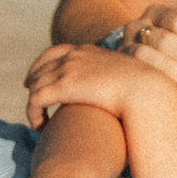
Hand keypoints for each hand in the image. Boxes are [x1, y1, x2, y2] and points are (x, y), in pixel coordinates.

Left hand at [23, 43, 169, 128]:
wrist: (146, 91)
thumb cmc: (143, 91)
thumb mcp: (127, 78)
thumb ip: (116, 79)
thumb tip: (120, 90)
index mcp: (89, 51)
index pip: (57, 51)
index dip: (43, 64)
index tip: (37, 77)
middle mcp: (75, 56)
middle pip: (41, 66)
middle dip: (33, 80)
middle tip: (31, 96)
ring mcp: (68, 69)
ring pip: (36, 84)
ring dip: (33, 103)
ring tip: (37, 121)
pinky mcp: (63, 87)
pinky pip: (36, 99)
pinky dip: (33, 113)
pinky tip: (39, 126)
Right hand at [111, 2, 176, 88]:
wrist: (138, 69)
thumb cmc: (176, 51)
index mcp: (157, 13)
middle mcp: (137, 25)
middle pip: (166, 40)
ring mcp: (124, 46)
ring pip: (146, 55)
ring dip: (173, 70)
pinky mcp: (117, 67)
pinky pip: (133, 72)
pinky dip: (154, 79)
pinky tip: (171, 91)